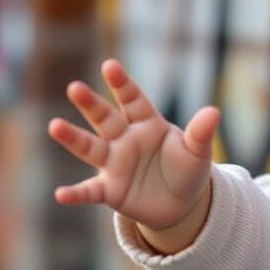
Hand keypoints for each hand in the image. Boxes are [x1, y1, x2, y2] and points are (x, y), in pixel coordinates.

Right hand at [47, 59, 219, 249]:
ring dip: (73, 138)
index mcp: (148, 124)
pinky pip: (90, 191)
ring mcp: (115, 164)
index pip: (133, 100)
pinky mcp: (110, 190)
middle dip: (91, 104)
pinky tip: (61, 194)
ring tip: (55, 126)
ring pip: (90, 147)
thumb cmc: (187, 169)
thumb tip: (214, 111)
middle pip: (106, 118)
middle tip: (75, 87)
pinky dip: (76, 194)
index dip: (122, 84)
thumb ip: (201, 133)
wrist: (181, 203)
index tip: (110, 66)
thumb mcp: (197, 151)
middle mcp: (126, 140)